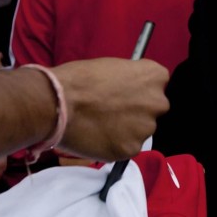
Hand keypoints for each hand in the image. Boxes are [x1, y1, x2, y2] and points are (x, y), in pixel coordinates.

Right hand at [51, 58, 168, 159]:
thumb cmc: (79, 79)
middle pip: (152, 108)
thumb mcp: (111, 67)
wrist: (58, 103)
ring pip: (140, 130)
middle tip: (112, 111)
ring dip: (126, 129)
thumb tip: (128, 90)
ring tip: (101, 125)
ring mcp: (146, 128)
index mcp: (154, 76)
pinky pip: (127, 147)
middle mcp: (157, 102)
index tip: (125, 92)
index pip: (157, 83)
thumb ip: (128, 80)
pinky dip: (115, 144)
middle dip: (136, 111)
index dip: (139, 88)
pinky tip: (98, 137)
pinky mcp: (131, 149)